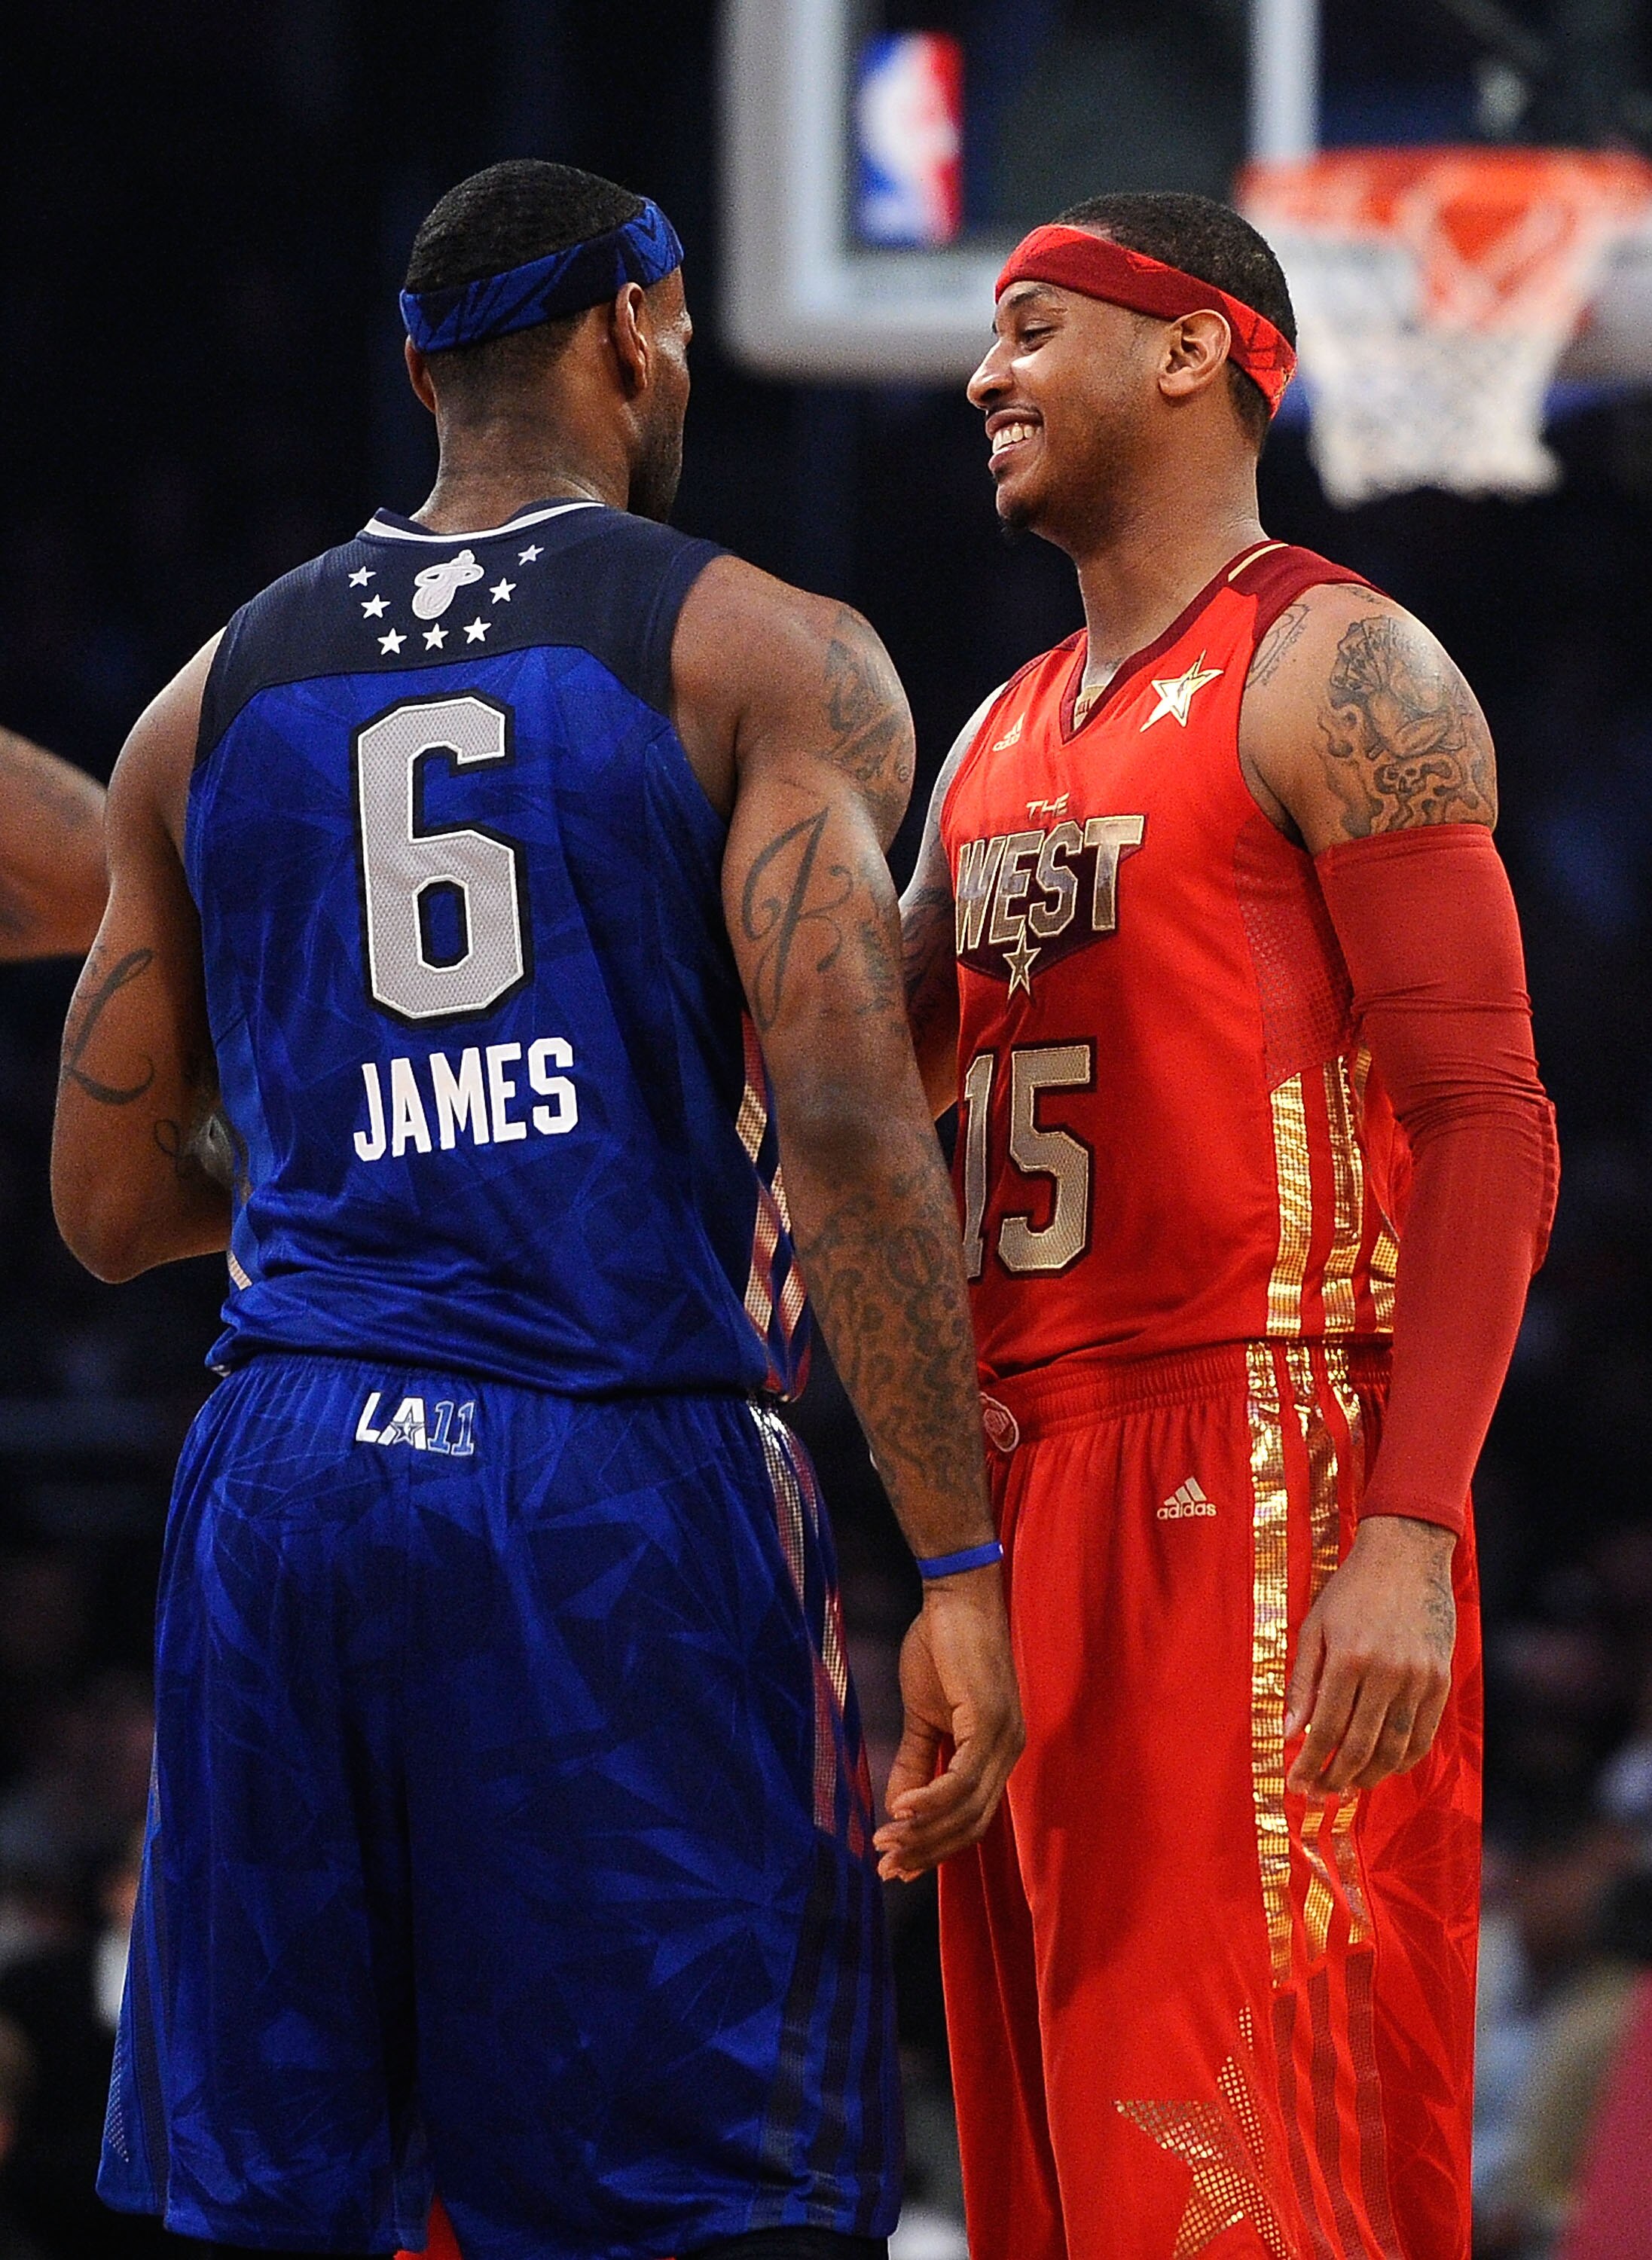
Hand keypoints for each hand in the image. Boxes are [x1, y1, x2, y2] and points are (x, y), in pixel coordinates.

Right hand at [873, 1565, 1023, 1880]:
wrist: (955, 1598)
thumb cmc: (941, 1648)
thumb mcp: (922, 1715)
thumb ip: (916, 1761)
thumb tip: (896, 1810)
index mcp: (997, 1753)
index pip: (972, 1819)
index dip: (936, 1848)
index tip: (899, 1868)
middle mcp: (1009, 1752)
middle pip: (972, 1825)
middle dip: (927, 1852)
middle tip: (886, 1868)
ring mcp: (1004, 1739)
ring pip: (966, 1808)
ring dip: (923, 1832)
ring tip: (885, 1843)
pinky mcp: (989, 1722)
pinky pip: (960, 1777)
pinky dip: (930, 1799)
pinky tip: (899, 1810)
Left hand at [1285, 1515, 1456, 1795]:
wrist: (1407, 1556)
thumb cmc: (1351, 1589)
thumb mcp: (1315, 1627)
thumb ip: (1303, 1682)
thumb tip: (1289, 1731)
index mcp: (1349, 1657)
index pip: (1326, 1728)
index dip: (1308, 1762)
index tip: (1295, 1782)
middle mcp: (1387, 1672)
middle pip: (1359, 1746)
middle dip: (1334, 1778)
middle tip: (1317, 1794)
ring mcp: (1419, 1678)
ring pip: (1393, 1749)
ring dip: (1367, 1776)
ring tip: (1345, 1787)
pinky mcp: (1440, 1680)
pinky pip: (1423, 1736)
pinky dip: (1401, 1760)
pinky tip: (1381, 1768)